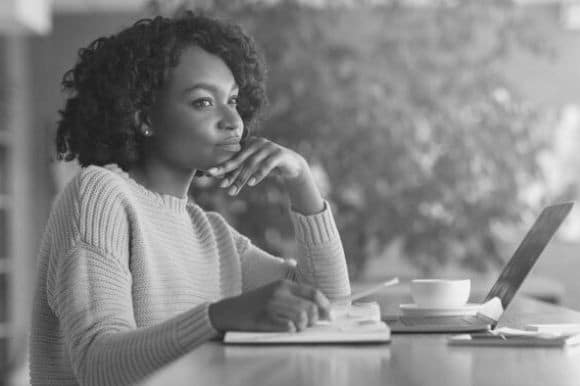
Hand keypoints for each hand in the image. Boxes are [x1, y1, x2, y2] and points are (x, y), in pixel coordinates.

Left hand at [206, 137, 307, 195]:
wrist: (292, 165)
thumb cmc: (269, 167)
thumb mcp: (254, 169)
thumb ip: (240, 172)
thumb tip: (221, 182)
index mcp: (249, 143)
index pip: (235, 157)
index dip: (223, 167)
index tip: (210, 175)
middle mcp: (258, 142)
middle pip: (240, 159)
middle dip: (228, 172)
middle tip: (218, 182)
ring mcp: (269, 147)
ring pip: (252, 164)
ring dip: (242, 178)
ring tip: (233, 191)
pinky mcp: (279, 154)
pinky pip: (267, 165)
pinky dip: (258, 174)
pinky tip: (251, 183)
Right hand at [208, 279, 330, 331]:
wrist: (229, 311)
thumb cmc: (256, 304)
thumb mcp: (274, 293)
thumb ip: (295, 298)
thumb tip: (320, 311)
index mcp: (284, 284)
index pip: (313, 293)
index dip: (325, 306)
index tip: (330, 316)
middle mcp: (279, 293)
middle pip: (310, 308)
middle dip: (313, 320)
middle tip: (308, 325)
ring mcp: (271, 305)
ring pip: (301, 318)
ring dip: (302, 326)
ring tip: (296, 328)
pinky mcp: (264, 318)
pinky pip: (288, 327)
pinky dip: (291, 330)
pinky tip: (286, 329)